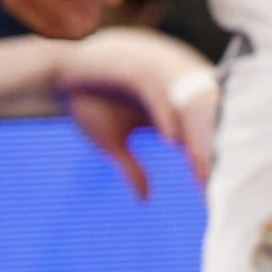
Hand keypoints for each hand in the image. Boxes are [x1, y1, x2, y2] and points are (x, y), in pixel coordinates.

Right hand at [57, 28, 217, 196]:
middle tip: (215, 183)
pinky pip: (157, 93)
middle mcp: (164, 94)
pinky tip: (169, 138)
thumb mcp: (111, 142)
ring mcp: (152, 81)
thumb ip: (132, 168)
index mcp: (165, 110)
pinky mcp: (134, 70)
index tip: (211, 192)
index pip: (195, 133)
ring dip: (192, 134)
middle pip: (197, 119)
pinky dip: (165, 114)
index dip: (206, 160)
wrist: (57, 78)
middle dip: (208, 150)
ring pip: (182, 106)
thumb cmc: (86, 106)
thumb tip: (146, 200)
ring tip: (199, 165)